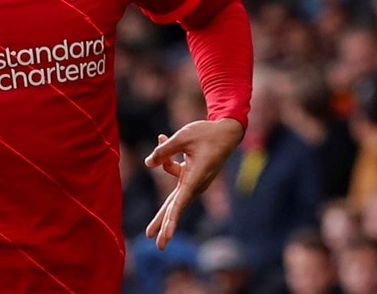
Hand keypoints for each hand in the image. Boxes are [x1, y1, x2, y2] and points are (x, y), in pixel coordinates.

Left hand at [144, 117, 243, 248]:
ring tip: (152, 181)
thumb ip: (164, 150)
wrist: (227, 132)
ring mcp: (194, 181)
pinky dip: (167, 161)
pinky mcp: (192, 175)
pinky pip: (174, 172)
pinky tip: (162, 136)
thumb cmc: (206, 134)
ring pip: (172, 188)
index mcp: (195, 177)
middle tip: (158, 245)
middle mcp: (195, 184)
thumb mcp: (182, 137)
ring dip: (161, 183)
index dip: (171, 220)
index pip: (180, 202)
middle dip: (164, 223)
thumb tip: (148, 163)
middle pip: (175, 206)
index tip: (165, 235)